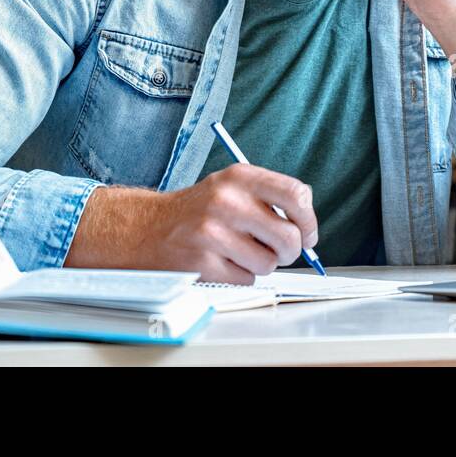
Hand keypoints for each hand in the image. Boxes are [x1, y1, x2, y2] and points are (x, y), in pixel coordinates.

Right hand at [66, 164, 318, 284]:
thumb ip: (270, 199)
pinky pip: (245, 279)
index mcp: (239, 177)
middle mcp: (227, 201)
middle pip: (288, 237)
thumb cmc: (198, 211)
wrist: (147, 228)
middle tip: (277, 251)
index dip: (309, 220)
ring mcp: (213, 233)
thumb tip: (308, 229)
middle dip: (289, 251)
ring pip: (268, 264)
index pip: (296, 195)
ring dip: (260, 265)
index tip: (308, 234)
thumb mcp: (231, 187)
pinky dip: (239, 276)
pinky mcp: (203, 262)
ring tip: (239, 253)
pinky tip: (221, 262)